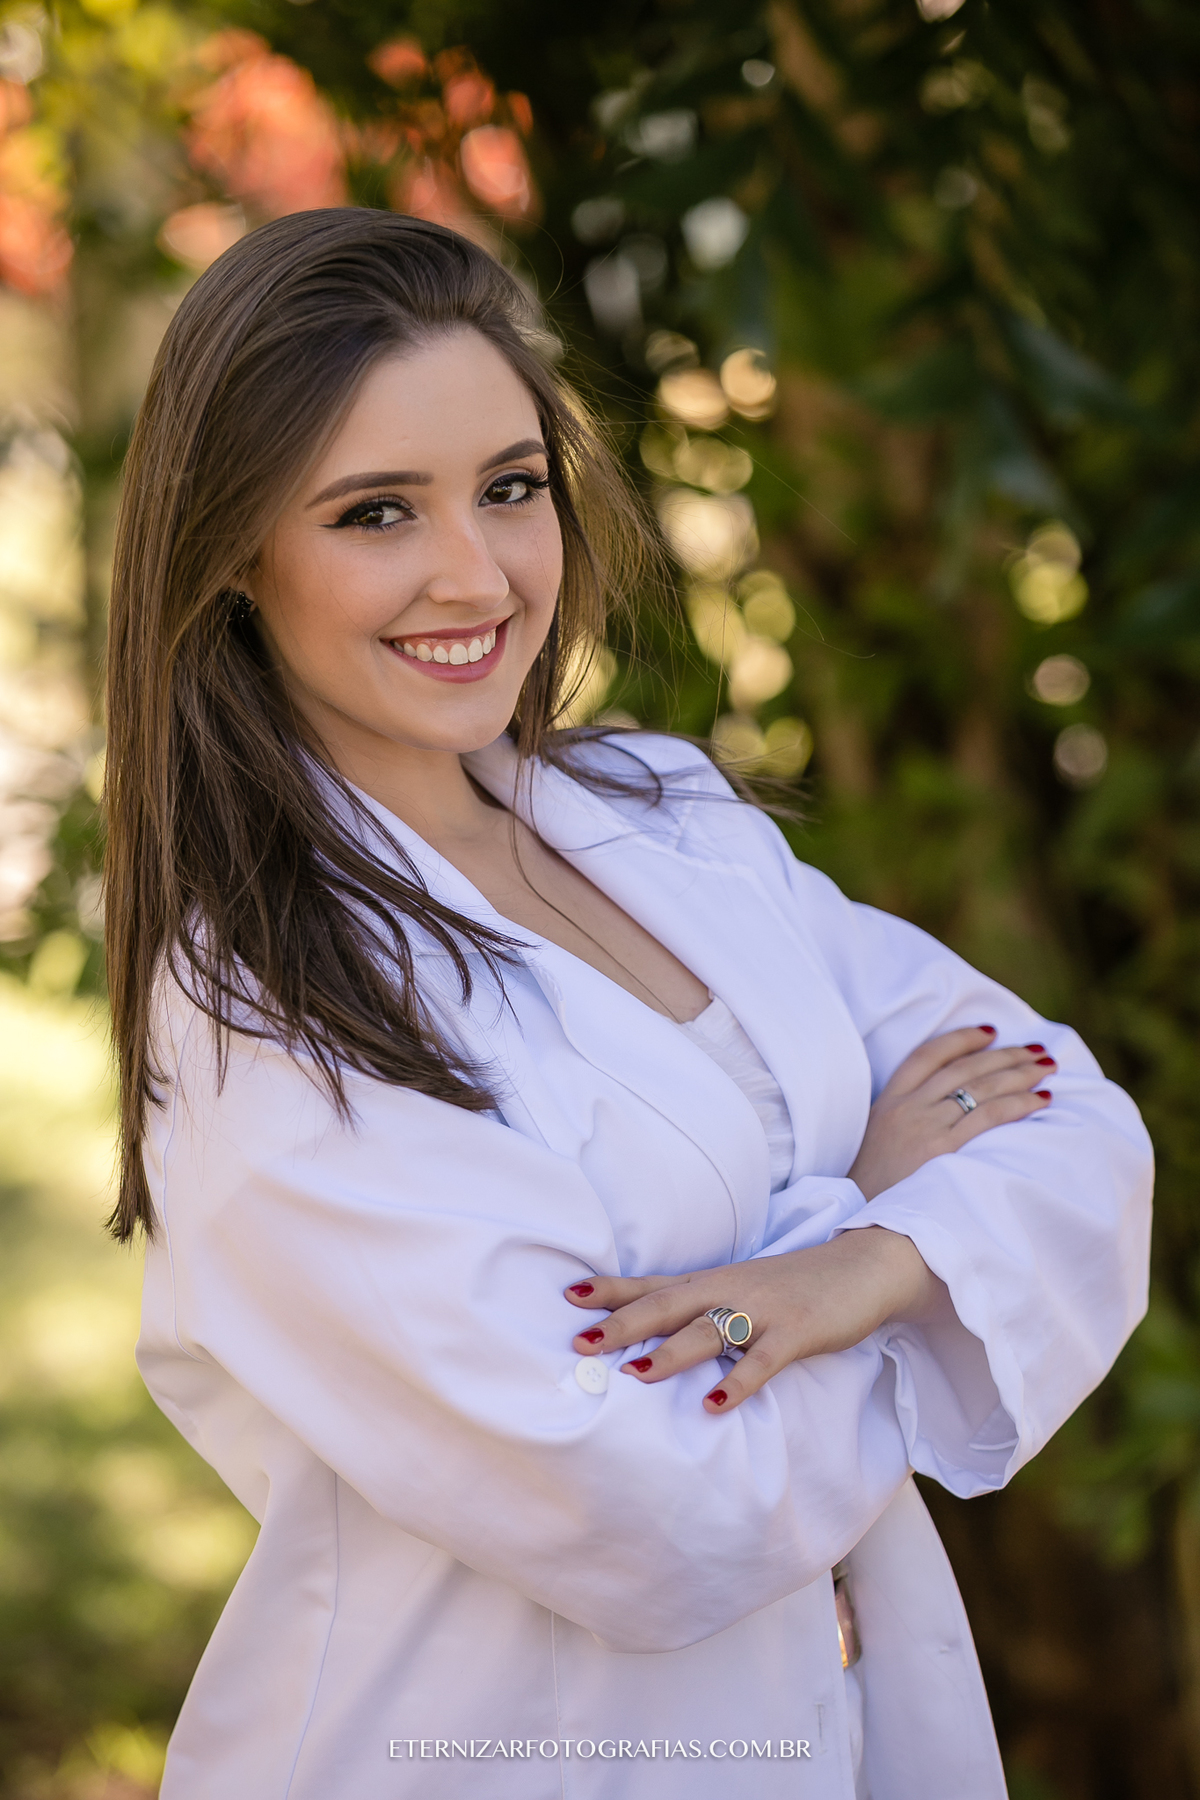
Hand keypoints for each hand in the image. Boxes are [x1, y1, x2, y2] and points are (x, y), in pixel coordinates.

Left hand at [564, 1227, 944, 1413]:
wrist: (863, 1267)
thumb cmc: (797, 1285)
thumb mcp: (743, 1289)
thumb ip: (705, 1309)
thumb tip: (657, 1338)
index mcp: (713, 1281)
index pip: (652, 1284)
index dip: (611, 1290)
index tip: (568, 1295)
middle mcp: (729, 1290)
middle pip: (667, 1306)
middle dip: (623, 1324)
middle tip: (580, 1341)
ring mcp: (763, 1311)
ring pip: (707, 1331)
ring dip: (670, 1353)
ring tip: (634, 1375)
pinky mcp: (796, 1334)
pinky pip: (762, 1361)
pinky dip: (736, 1382)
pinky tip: (713, 1404)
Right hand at [847, 1024, 1053, 1200]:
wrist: (862, 1224)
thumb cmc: (872, 1193)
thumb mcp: (876, 1145)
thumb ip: (903, 1122)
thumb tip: (945, 1110)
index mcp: (887, 1103)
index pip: (927, 1056)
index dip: (961, 1039)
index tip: (990, 1032)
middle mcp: (907, 1108)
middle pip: (963, 1068)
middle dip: (1004, 1054)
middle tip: (1036, 1049)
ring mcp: (924, 1127)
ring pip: (980, 1087)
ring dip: (1019, 1073)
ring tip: (1046, 1067)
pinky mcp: (942, 1150)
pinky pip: (988, 1116)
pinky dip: (1018, 1104)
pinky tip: (1041, 1099)